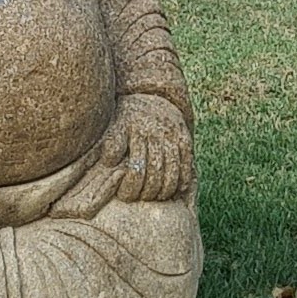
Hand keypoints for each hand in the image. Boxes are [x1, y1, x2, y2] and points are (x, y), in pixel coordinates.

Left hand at [73, 93, 192, 212]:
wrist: (150, 98)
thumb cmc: (125, 120)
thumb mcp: (113, 126)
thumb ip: (111, 143)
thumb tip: (110, 160)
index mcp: (135, 130)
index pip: (136, 168)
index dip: (131, 187)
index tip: (125, 196)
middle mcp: (155, 132)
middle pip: (155, 172)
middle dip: (148, 191)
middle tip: (142, 198)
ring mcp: (172, 135)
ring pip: (173, 170)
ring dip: (166, 189)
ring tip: (156, 198)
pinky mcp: (185, 137)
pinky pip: (187, 163)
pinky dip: (183, 179)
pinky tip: (176, 191)